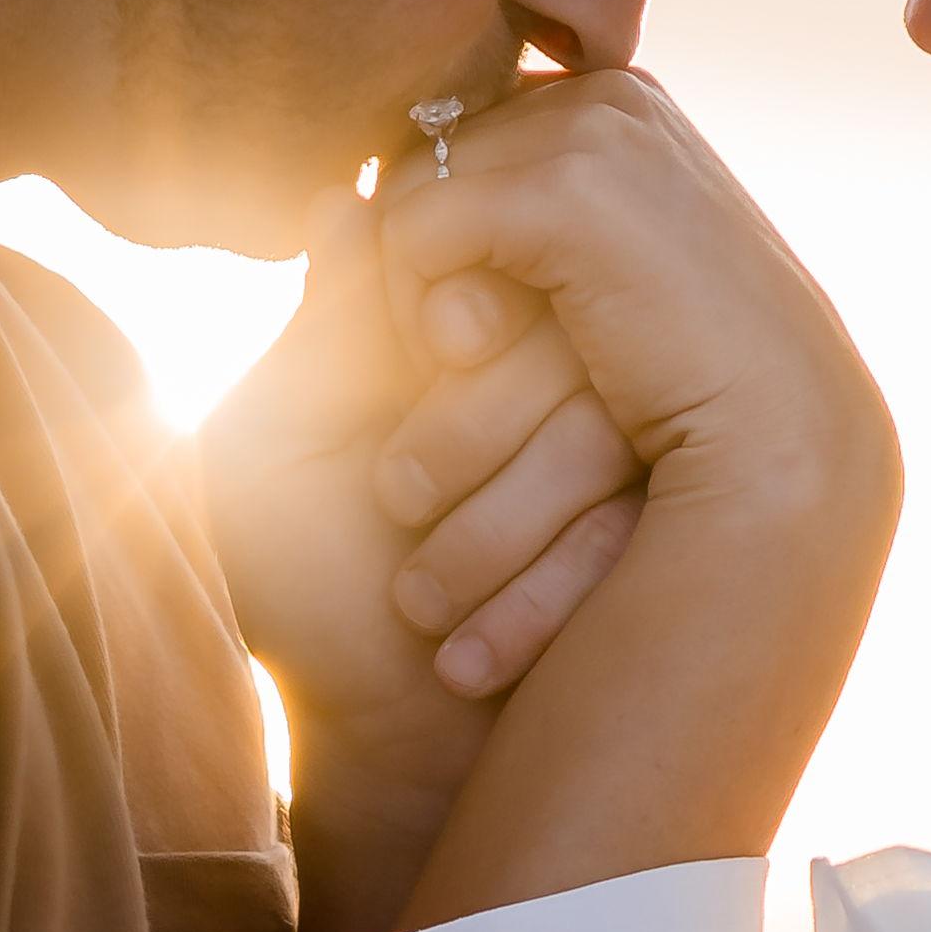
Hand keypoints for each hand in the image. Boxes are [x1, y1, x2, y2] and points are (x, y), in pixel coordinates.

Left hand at [202, 188, 645, 766]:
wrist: (373, 742)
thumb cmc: (301, 588)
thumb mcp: (277, 445)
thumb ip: (320, 327)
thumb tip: (349, 189)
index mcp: (445, 336)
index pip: (480, 252)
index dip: (442, 301)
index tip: (394, 380)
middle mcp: (537, 380)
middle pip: (559, 326)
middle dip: (472, 424)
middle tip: (392, 502)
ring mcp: (606, 455)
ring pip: (602, 425)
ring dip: (501, 520)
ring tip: (415, 598)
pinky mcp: (653, 540)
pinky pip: (639, 526)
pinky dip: (544, 590)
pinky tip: (466, 653)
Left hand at [370, 69, 893, 587]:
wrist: (783, 463)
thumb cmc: (689, 416)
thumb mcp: (569, 322)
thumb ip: (474, 249)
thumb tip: (328, 200)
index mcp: (616, 109)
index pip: (456, 139)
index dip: (432, 233)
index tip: (467, 329)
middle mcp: (609, 96)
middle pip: (417, 158)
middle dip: (412, 263)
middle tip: (461, 355)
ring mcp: (599, 132)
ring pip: (404, 194)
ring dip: (411, 299)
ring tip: (470, 365)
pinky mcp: (577, 188)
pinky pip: (415, 231)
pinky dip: (421, 312)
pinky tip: (475, 363)